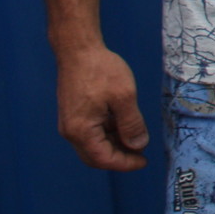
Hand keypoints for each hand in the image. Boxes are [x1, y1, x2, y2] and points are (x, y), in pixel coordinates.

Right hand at [56, 45, 148, 169]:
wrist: (79, 50)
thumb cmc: (101, 70)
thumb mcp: (124, 97)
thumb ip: (132, 124)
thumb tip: (138, 146)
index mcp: (81, 130)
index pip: (103, 159)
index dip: (125, 163)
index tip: (144, 162)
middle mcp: (71, 131)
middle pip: (96, 156)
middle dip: (120, 157)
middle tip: (142, 153)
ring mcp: (71, 123)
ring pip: (94, 145)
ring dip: (115, 145)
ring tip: (137, 137)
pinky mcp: (74, 114)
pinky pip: (92, 132)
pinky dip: (109, 133)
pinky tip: (125, 125)